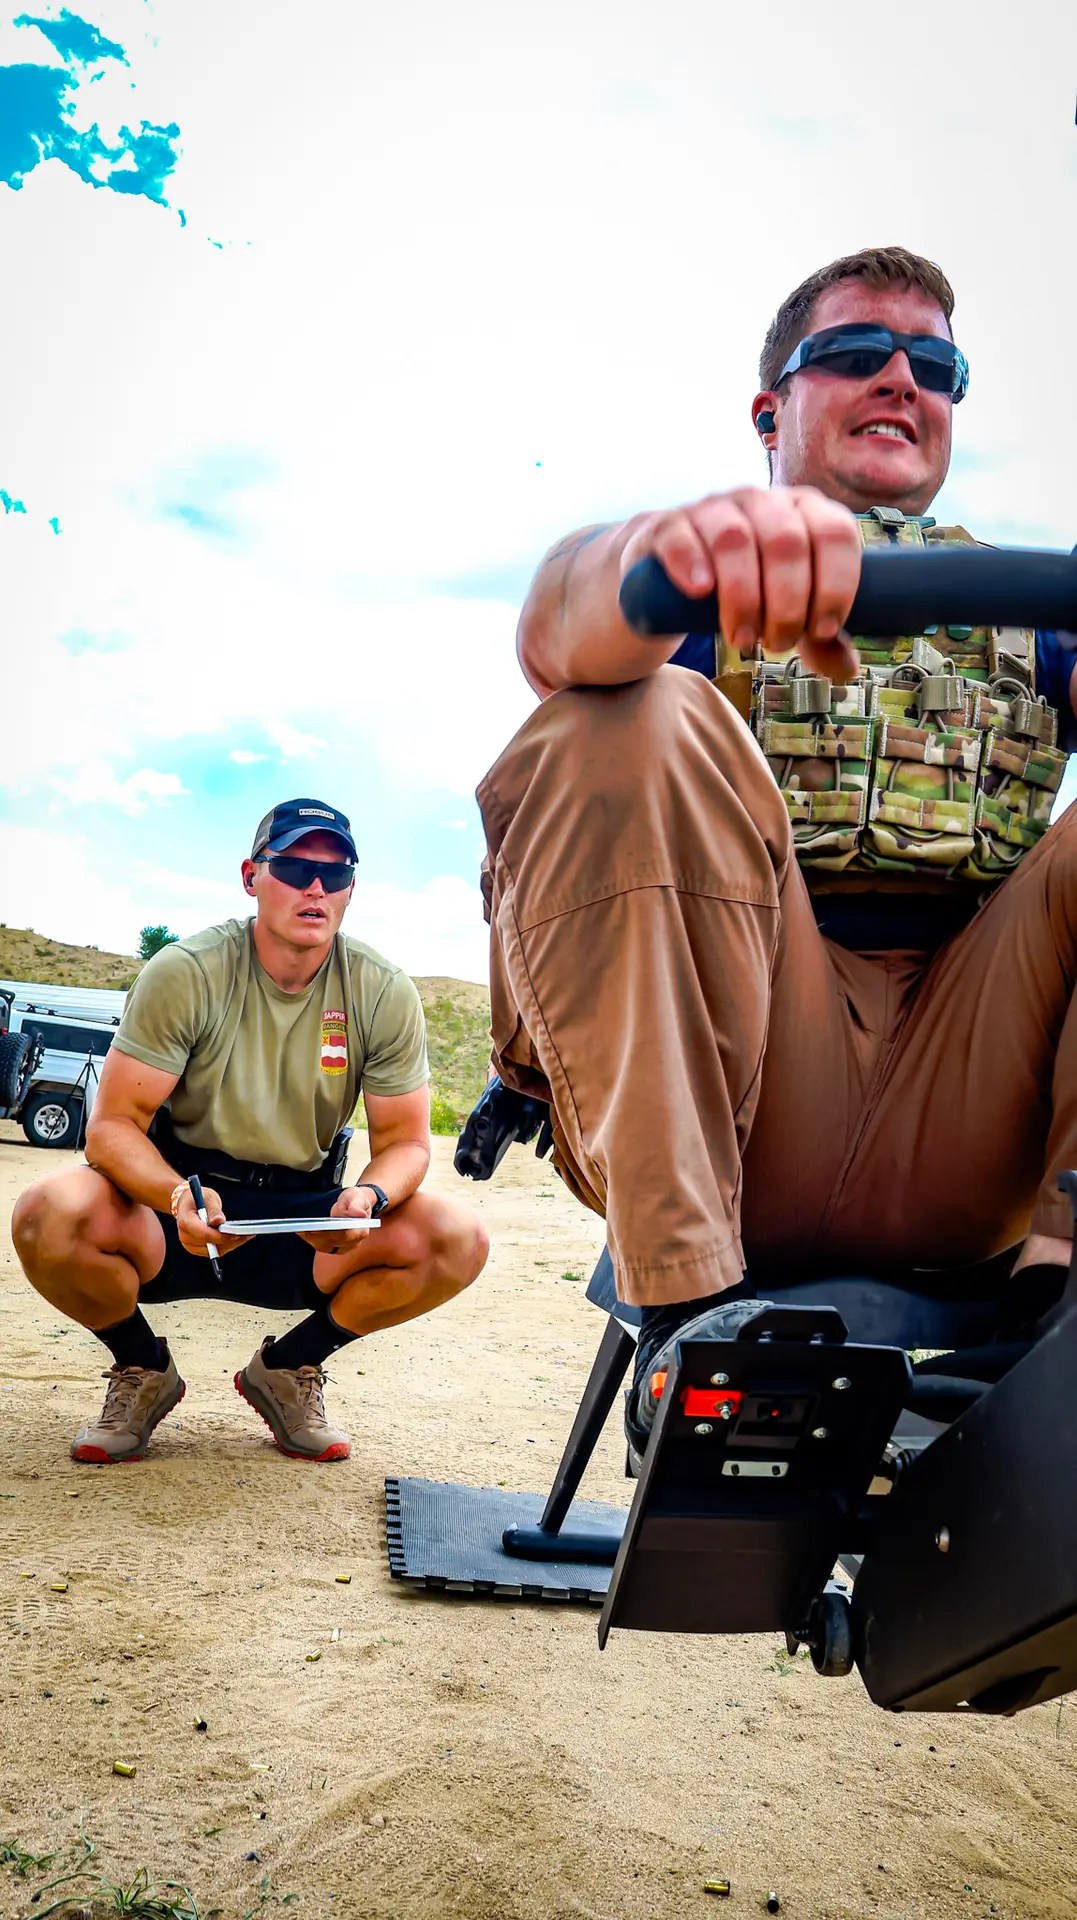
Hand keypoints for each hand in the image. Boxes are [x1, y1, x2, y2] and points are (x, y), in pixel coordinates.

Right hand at [174, 1185, 251, 1257]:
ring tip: (245, 1235)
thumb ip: (214, 1210)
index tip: (235, 1233)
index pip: (204, 1234)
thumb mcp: (207, 1198)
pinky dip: (226, 1245)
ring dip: (230, 1244)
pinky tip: (237, 1238)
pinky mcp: (197, 1249)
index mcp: (185, 1222)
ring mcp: (190, 1244)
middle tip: (246, 1234)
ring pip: (214, 1251)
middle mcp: (185, 1236)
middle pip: (210, 1245)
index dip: (220, 1236)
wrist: (187, 1204)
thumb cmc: (196, 1199)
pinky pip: (214, 1251)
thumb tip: (219, 1221)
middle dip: (229, 1241)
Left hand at [298, 1185, 377, 1256]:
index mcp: (360, 1231)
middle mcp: (352, 1243)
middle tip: (301, 1227)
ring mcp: (342, 1247)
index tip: (316, 1227)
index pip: (344, 1235)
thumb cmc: (355, 1201)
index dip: (329, 1232)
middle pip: (331, 1242)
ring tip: (298, 1227)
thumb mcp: (357, 1197)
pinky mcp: (333, 1247)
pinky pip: (319, 1245)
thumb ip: (357, 1204)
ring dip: (310, 1237)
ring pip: (323, 1245)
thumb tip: (359, 1214)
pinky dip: (309, 1238)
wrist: (356, 1206)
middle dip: (315, 1235)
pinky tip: (300, 1230)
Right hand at [620, 485, 861, 680]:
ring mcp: (713, 509)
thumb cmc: (742, 587)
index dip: (836, 584)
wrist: (670, 578)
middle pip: (787, 541)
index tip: (824, 629)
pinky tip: (701, 593)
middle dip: (788, 603)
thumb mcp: (785, 609)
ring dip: (744, 597)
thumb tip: (846, 668)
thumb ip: (817, 636)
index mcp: (803, 512)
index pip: (835, 533)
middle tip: (777, 643)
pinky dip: (692, 563)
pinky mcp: (667, 526)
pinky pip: (680, 535)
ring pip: (735, 538)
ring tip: (742, 639)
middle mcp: (761, 501)